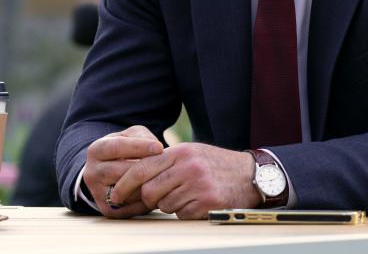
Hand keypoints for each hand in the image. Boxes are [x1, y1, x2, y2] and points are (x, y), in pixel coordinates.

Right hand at [84, 125, 163, 217]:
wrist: (110, 172)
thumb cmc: (125, 149)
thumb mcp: (131, 136)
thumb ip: (142, 137)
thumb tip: (156, 150)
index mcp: (96, 150)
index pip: (117, 147)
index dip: (139, 147)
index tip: (160, 147)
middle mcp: (92, 173)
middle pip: (121, 172)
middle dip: (146, 169)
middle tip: (167, 166)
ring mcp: (97, 193)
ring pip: (127, 191)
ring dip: (147, 185)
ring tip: (165, 178)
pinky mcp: (107, 209)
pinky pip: (130, 207)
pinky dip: (146, 201)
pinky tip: (159, 192)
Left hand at [111, 143, 260, 219]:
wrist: (250, 175)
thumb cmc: (217, 165)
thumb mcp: (192, 153)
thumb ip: (166, 161)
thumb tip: (134, 176)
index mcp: (181, 152)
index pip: (141, 169)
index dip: (125, 184)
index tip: (116, 194)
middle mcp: (188, 167)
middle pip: (149, 191)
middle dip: (150, 199)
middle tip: (161, 197)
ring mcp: (198, 185)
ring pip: (164, 205)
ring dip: (172, 205)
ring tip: (189, 195)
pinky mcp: (208, 202)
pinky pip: (182, 214)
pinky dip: (187, 212)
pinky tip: (200, 202)